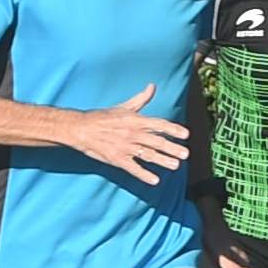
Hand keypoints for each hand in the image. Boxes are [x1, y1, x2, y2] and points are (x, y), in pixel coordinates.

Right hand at [65, 85, 190, 184]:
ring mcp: (125, 147)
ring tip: (175, 166)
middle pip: (156, 142)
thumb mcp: (123, 106)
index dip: (173, 129)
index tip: (186, 134)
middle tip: (185, 154)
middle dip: (172, 148)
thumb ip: (141, 99)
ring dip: (163, 161)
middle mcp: (132, 133)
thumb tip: (152, 87)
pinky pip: (133, 168)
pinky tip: (155, 181)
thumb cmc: (103, 117)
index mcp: (134, 120)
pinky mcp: (117, 159)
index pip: (158, 124)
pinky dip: (144, 175)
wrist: (81, 128)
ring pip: (148, 155)